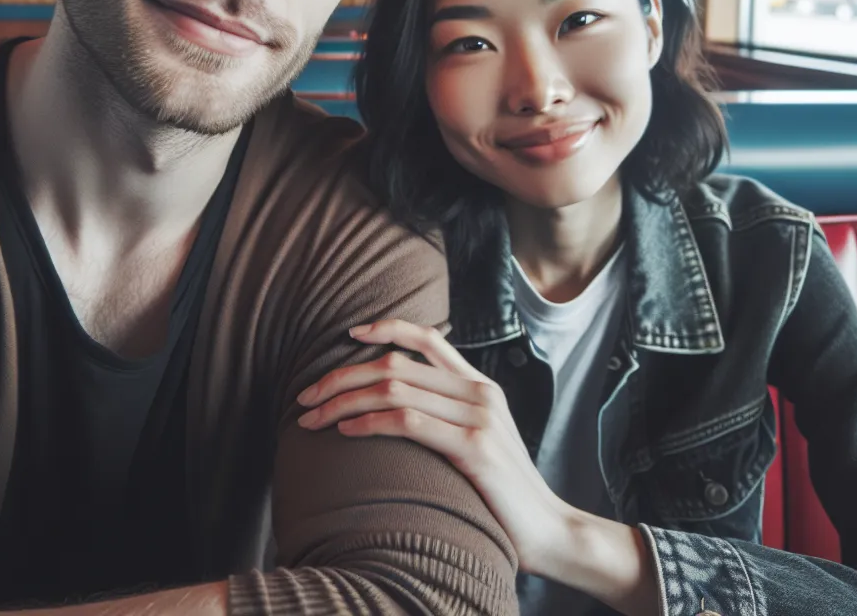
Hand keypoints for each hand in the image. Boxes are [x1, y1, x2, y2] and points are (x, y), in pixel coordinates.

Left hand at [296, 319, 572, 574]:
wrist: (549, 530)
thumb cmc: (503, 491)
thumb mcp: (480, 439)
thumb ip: (450, 414)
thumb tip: (401, 403)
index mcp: (480, 384)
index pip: (427, 337)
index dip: (385, 327)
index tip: (348, 333)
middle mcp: (479, 391)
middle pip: (396, 364)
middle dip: (342, 375)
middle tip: (306, 395)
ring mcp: (478, 417)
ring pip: (394, 389)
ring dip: (343, 401)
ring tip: (313, 418)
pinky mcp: (474, 447)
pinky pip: (408, 422)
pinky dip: (369, 422)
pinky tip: (345, 432)